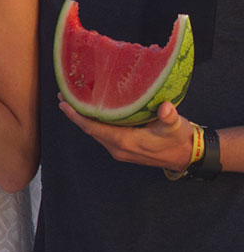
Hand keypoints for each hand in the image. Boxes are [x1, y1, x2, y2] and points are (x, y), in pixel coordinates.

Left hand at [60, 97, 194, 170]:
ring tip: (72, 100)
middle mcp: (118, 148)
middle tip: (63, 95)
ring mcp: (119, 149)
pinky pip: (103, 134)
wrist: (188, 156)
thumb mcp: (175, 126)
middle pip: (90, 129)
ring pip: (95, 132)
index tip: (63, 104)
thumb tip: (165, 108)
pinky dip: (95, 122)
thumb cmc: (180, 139)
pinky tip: (92, 111)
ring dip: (84, 118)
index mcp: (125, 142)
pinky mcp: (123, 148)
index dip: (77, 116)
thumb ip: (168, 117)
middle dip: (76, 113)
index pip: (93, 128)